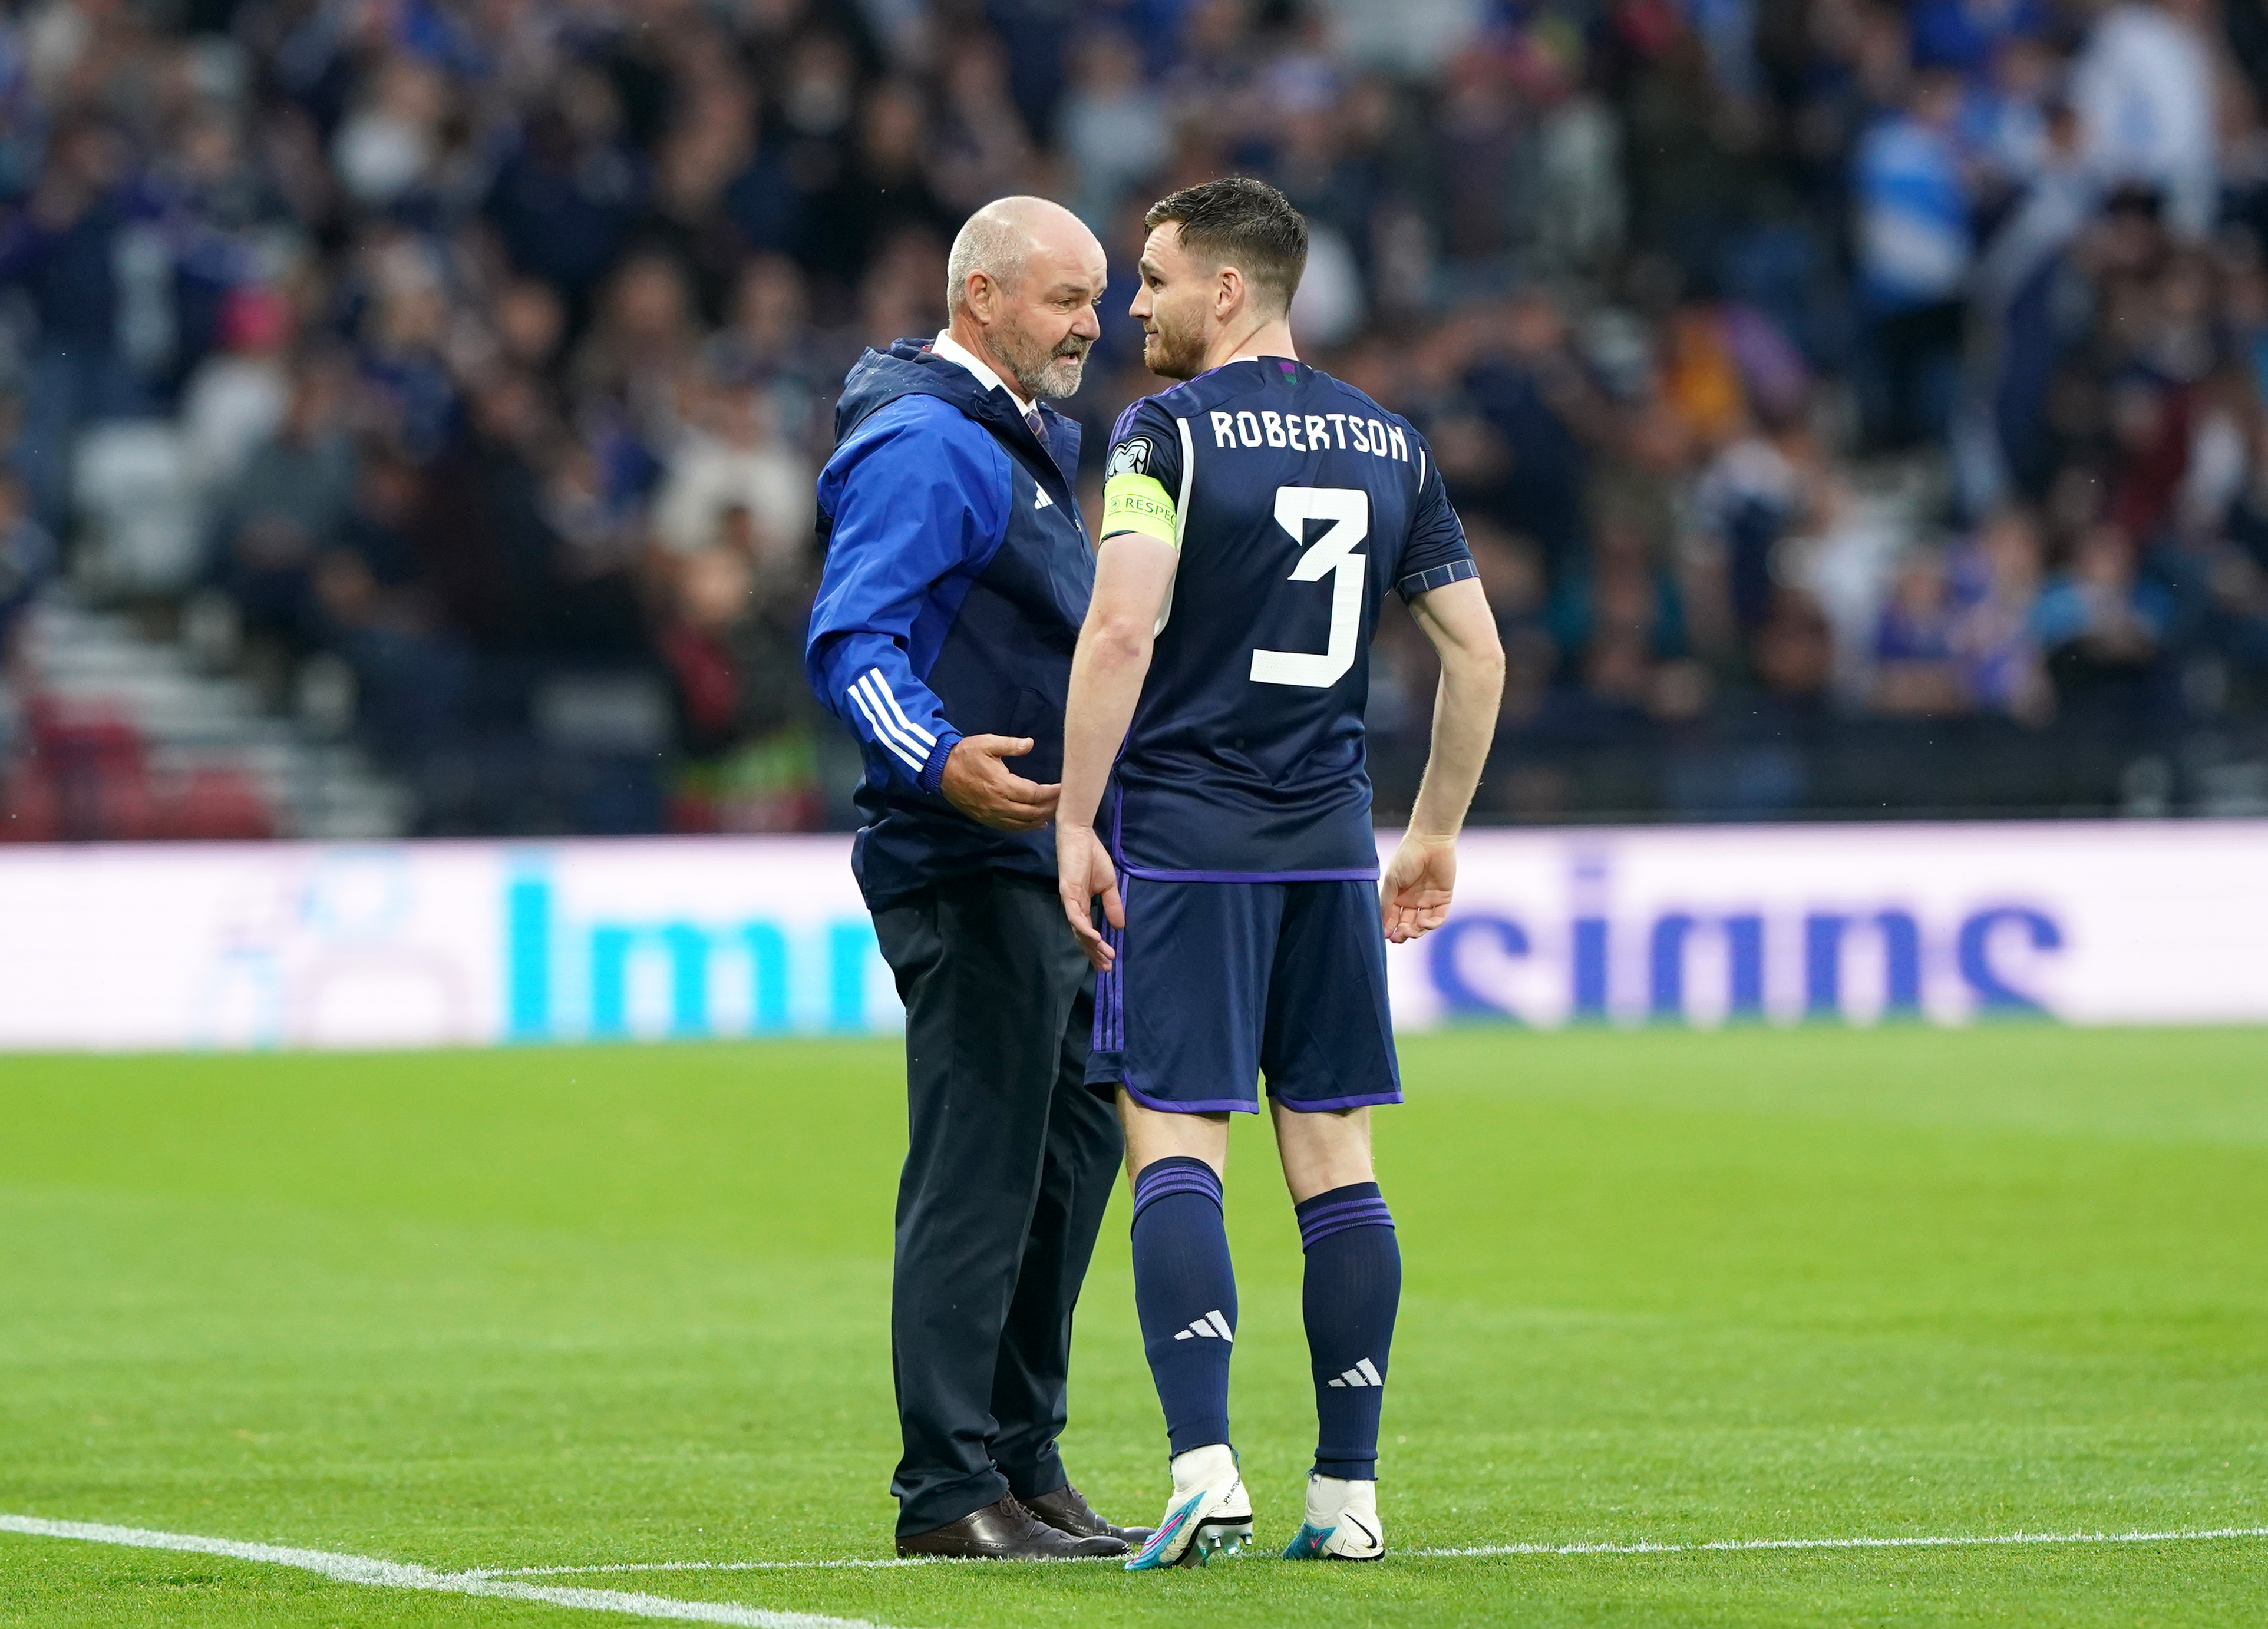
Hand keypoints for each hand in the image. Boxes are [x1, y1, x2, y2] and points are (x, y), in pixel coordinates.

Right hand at [939, 735, 1058, 831]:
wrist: (940, 770)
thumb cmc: (965, 755)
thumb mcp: (987, 743)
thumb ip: (1010, 744)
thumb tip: (1030, 743)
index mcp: (1001, 784)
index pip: (1033, 794)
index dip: (1051, 793)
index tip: (1062, 788)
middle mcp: (998, 803)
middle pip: (1031, 812)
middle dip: (1050, 807)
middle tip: (1063, 801)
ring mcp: (991, 814)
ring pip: (1022, 823)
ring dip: (1040, 819)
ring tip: (1054, 812)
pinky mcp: (986, 819)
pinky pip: (1010, 828)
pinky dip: (1026, 828)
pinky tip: (1037, 824)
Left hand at [1057, 823, 1122, 970]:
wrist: (1082, 837)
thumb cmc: (1092, 857)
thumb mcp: (1109, 886)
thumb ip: (1112, 905)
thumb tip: (1120, 926)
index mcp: (1082, 906)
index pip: (1088, 932)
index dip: (1097, 948)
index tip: (1109, 961)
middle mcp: (1074, 907)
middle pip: (1082, 937)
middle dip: (1094, 953)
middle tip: (1106, 968)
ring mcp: (1069, 901)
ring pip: (1079, 930)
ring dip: (1092, 945)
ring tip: (1105, 956)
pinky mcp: (1067, 892)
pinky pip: (1075, 916)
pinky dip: (1085, 928)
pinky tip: (1096, 938)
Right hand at [1381, 832, 1455, 943]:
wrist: (1429, 842)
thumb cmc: (1407, 857)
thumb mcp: (1392, 881)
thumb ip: (1386, 902)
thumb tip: (1379, 922)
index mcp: (1398, 897)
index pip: (1392, 918)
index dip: (1389, 928)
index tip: (1385, 936)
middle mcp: (1412, 901)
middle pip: (1406, 925)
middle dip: (1401, 933)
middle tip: (1397, 937)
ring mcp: (1428, 900)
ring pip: (1421, 925)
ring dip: (1415, 931)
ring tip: (1408, 932)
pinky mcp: (1443, 899)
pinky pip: (1438, 917)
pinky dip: (1431, 924)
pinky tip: (1423, 923)